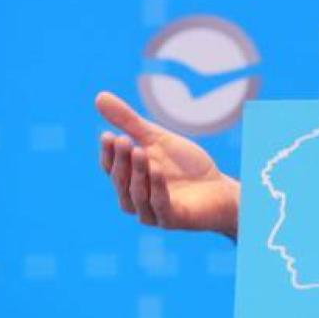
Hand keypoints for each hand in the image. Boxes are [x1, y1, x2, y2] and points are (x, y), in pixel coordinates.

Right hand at [95, 91, 239, 238]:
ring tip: (140, 151)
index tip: (107, 134)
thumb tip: (99, 96)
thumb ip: (129, 122)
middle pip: (122, 181)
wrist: (219, 188)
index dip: (108, 153)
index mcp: (130, 180)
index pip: (111, 168)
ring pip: (137, 195)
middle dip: (122, 160)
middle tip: (123, 139)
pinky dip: (157, 188)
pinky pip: (160, 205)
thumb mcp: (157, 139)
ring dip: (138, 172)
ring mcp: (152, 212)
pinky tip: (157, 169)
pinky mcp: (172, 220)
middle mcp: (136, 199)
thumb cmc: (186, 165)